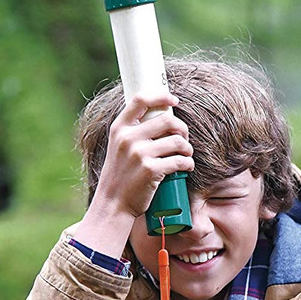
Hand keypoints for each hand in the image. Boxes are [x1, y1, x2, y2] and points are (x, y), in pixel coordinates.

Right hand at [72, 92, 193, 255]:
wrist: (113, 203)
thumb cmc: (120, 174)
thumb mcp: (118, 147)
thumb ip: (133, 131)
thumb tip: (162, 116)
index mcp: (119, 128)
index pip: (140, 100)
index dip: (161, 96)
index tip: (173, 100)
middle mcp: (128, 138)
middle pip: (167, 120)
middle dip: (182, 129)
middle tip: (183, 139)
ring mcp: (139, 154)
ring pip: (178, 141)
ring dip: (187, 149)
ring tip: (185, 155)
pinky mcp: (151, 170)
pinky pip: (180, 161)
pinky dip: (188, 164)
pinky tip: (186, 167)